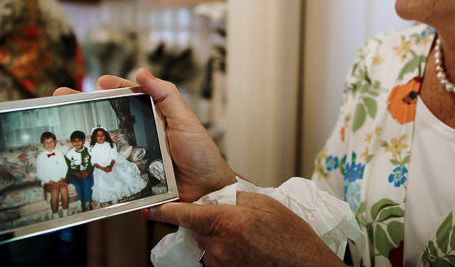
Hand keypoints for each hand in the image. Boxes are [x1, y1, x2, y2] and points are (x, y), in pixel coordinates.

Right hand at [54, 69, 236, 201]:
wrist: (207, 191)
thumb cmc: (201, 153)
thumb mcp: (185, 120)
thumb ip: (166, 95)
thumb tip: (141, 72)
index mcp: (156, 115)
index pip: (131, 96)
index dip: (114, 87)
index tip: (97, 82)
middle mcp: (143, 133)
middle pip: (110, 116)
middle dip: (85, 106)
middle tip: (61, 96)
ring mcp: (137, 154)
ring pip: (106, 141)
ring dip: (84, 134)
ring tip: (63, 128)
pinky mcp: (133, 175)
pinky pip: (112, 167)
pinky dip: (94, 163)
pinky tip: (77, 160)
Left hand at [143, 192, 344, 266]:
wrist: (305, 265)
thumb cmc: (290, 236)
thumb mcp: (263, 205)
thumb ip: (234, 199)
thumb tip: (216, 195)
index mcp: (226, 222)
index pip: (185, 215)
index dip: (165, 212)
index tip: (150, 209)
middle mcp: (219, 246)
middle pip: (199, 230)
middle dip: (209, 223)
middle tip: (233, 221)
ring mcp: (221, 265)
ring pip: (208, 246)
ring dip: (220, 239)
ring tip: (246, 237)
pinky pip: (217, 260)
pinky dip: (226, 253)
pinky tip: (246, 249)